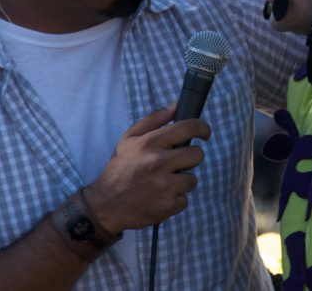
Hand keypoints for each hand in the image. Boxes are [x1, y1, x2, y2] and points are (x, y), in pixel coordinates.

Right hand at [84, 103, 210, 231]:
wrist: (106, 205)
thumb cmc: (120, 169)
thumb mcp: (128, 139)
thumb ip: (154, 119)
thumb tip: (176, 106)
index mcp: (149, 143)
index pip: (188, 128)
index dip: (202, 128)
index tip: (204, 133)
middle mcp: (158, 162)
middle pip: (197, 155)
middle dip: (190, 158)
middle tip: (178, 163)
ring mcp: (164, 185)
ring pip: (192, 179)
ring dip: (181, 181)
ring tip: (164, 182)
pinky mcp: (168, 205)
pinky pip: (185, 199)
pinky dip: (175, 199)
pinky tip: (160, 197)